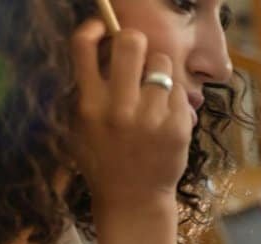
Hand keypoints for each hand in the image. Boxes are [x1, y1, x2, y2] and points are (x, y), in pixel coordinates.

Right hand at [69, 20, 192, 221]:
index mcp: (89, 104)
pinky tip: (165, 114)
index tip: (103, 27)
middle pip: (131, 42)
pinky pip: (179, 90)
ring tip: (153, 91)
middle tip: (137, 55)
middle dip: (135, 41)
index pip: (83, 46)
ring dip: (158, 71)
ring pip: (162, 63)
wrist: (133, 199)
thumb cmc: (104, 159)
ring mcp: (151, 118)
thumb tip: (104, 47)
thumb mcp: (82, 125)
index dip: (95, 26)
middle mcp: (119, 108)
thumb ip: (89, 88)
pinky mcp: (177, 127)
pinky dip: (173, 97)